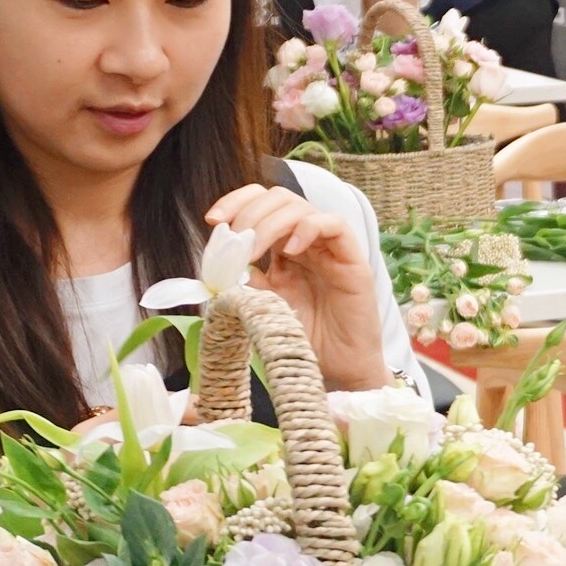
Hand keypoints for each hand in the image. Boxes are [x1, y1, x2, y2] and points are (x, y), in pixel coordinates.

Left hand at [206, 183, 392, 391]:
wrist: (339, 368)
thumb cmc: (305, 338)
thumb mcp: (263, 306)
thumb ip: (245, 282)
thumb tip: (220, 262)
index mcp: (283, 248)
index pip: (260, 204)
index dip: (235, 203)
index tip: (213, 221)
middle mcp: (306, 241)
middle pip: (277, 198)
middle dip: (248, 213)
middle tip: (233, 240)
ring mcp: (329, 247)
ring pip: (300, 207)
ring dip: (268, 223)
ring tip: (254, 252)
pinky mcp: (352, 258)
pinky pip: (333, 224)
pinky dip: (307, 228)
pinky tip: (290, 251)